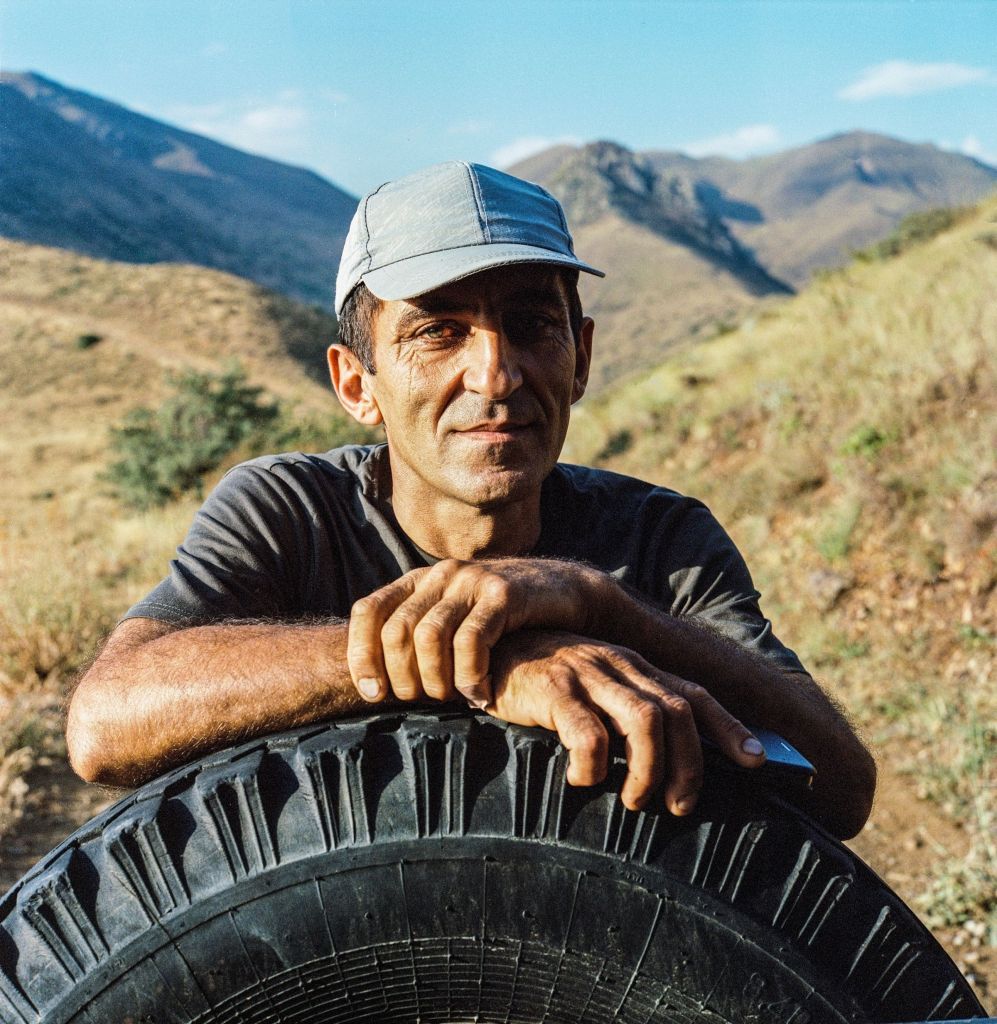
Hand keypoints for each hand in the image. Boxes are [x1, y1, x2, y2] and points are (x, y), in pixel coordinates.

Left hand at [347, 558, 600, 706]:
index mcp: (420, 580)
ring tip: (453, 699)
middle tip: (424, 701)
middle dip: (403, 677)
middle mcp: (441, 575)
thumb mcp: (456, 619)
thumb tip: (374, 681)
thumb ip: (420, 637)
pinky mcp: (504, 594)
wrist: (564, 592)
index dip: (362, 655)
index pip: (368, 611)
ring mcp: (472, 580)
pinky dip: (470, 676)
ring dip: (436, 680)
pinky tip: (482, 693)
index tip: (373, 694)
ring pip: (429, 636)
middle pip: (397, 630)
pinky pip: (471, 641)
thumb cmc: (504, 621)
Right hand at [486, 630, 766, 814]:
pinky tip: (582, 781)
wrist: (485, 650)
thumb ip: (623, 713)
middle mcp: (617, 665)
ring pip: (644, 721)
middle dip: (690, 764)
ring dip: (648, 770)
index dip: (729, 727)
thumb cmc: (541, 681)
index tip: (757, 760)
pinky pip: (588, 733)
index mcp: (632, 667)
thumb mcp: (591, 690)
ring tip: (635, 801)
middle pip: (677, 712)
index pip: (693, 694)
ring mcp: (586, 674)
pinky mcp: (552, 689)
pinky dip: (593, 766)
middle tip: (679, 805)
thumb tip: (662, 766)